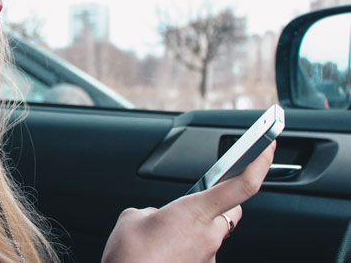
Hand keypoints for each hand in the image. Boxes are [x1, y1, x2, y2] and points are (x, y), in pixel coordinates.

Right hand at [101, 141, 274, 262]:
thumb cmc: (130, 256)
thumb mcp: (132, 219)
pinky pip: (199, 252)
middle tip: (197, 198)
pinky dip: (184, 247)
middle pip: (230, 211)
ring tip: (164, 233)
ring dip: (194, 228)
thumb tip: (156, 217)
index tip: (268, 146)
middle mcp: (208, 235)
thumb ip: (151, 211)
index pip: (241, 186)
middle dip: (218, 202)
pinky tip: (164, 249)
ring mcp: (207, 257)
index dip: (260, 164)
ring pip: (212, 234)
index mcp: (195, 212)